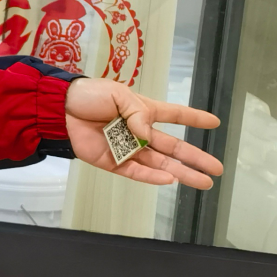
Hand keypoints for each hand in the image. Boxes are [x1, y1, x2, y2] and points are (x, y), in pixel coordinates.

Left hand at [63, 77, 222, 187]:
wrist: (60, 108)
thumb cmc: (89, 96)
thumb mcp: (118, 95)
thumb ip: (138, 113)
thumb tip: (148, 134)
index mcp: (143, 111)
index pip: (174, 115)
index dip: (194, 118)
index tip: (215, 122)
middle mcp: (139, 132)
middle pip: (173, 147)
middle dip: (196, 158)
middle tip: (217, 169)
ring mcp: (127, 149)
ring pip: (160, 164)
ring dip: (181, 173)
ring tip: (203, 182)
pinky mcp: (113, 162)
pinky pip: (136, 172)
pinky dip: (152, 177)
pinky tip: (170, 180)